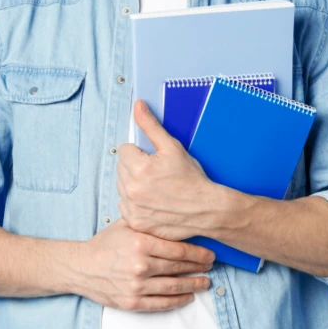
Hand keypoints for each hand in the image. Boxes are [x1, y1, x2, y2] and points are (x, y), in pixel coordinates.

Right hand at [78, 218, 214, 312]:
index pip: (178, 249)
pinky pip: (161, 303)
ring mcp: (136, 285)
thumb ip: (149, 222)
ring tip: (206, 283)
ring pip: (173, 287)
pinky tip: (188, 297)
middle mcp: (140, 264)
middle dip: (199, 267)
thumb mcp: (125, 225)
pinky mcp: (132, 302)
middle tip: (212, 266)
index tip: (210, 253)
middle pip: (178, 267)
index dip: (198, 253)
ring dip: (193, 285)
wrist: (81, 267)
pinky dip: (178, 301)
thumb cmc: (106, 243)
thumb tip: (177, 217)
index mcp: (140, 242)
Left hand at [116, 99, 215, 241]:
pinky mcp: (135, 222)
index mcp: (139, 168)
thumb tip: (138, 106)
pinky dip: (135, 203)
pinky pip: (125, 206)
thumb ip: (151, 125)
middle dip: (135, 167)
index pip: (124, 150)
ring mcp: (133, 208)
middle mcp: (132, 190)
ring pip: (122, 187)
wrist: (206, 210)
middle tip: (156, 173)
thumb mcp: (172, 147)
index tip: (152, 159)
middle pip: (121, 168)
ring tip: (155, 187)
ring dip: (133, 184)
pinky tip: (152, 201)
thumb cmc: (192, 179)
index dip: (139, 152)